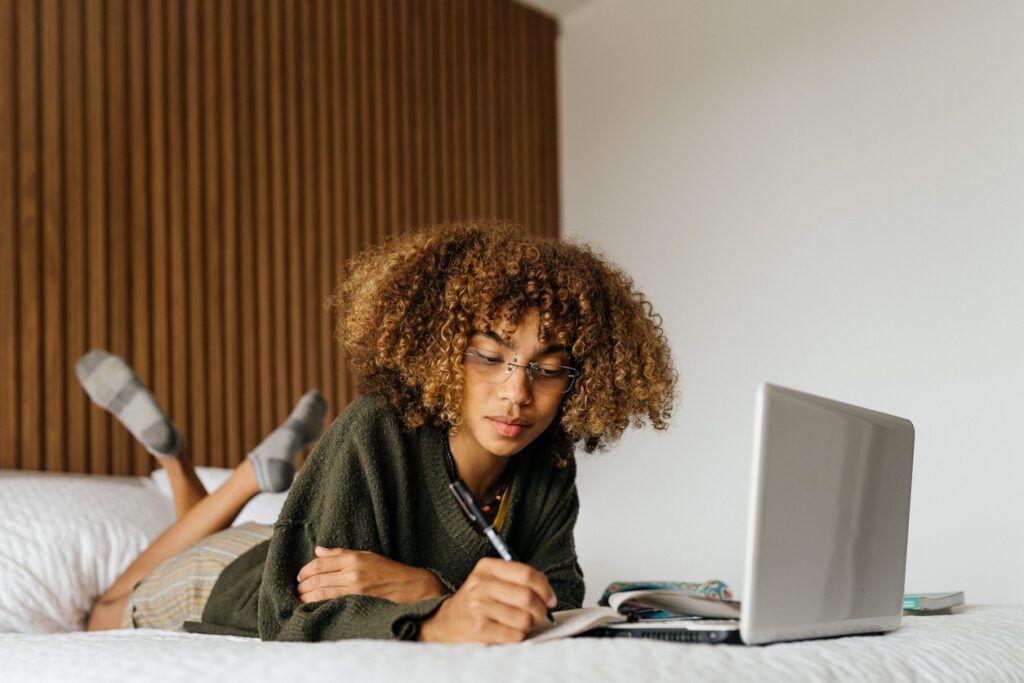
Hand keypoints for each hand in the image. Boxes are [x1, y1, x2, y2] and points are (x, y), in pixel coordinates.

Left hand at [296, 546, 447, 604]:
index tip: (298, 577)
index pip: (319, 564)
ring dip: (305, 598)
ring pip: (320, 594)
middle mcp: (352, 573)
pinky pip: (331, 605)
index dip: (304, 571)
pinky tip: (311, 608)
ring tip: (299, 600)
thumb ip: (341, 554)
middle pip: (316, 580)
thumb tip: (318, 551)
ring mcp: (354, 591)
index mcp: (353, 559)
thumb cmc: (390, 571)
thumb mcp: (367, 556)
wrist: (412, 588)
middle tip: (296, 590)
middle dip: (301, 587)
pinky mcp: (357, 604)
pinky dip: (317, 606)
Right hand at [417, 557, 556, 643]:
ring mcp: (479, 607)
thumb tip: (548, 595)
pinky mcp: (479, 628)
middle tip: (540, 614)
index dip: (544, 588)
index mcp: (487, 567)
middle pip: (527, 597)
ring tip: (524, 623)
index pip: (526, 573)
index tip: (550, 598)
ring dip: (530, 624)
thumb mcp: (490, 579)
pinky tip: (512, 631)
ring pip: (523, 618)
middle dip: (540, 609)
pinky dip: (519, 635)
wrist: (448, 622)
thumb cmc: (476, 600)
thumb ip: (518, 580)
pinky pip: (514, 634)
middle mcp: (481, 584)